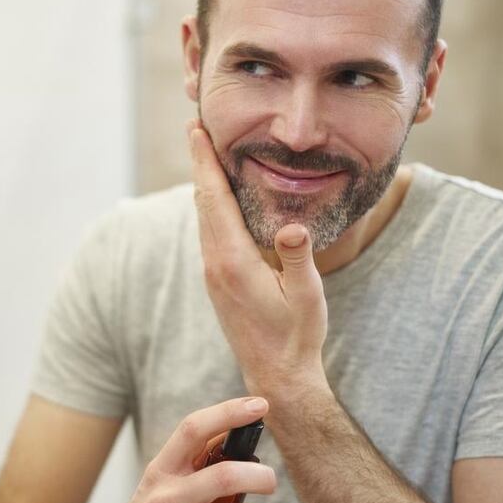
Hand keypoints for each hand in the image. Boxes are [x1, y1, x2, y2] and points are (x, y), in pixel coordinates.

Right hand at [104, 397, 276, 502]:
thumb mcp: (163, 481)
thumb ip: (195, 461)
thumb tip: (235, 432)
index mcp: (162, 469)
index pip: (193, 429)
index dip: (229, 412)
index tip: (258, 404)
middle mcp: (165, 498)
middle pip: (226, 476)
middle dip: (261, 477)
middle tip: (270, 481)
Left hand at [187, 120, 328, 396]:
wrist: (276, 375)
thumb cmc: (296, 335)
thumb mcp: (306, 295)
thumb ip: (298, 258)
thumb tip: (292, 227)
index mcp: (232, 260)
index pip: (214, 199)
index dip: (205, 162)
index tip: (196, 130)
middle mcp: (215, 263)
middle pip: (203, 201)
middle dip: (200, 163)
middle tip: (196, 127)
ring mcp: (213, 273)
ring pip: (204, 217)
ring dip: (203, 183)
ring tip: (204, 153)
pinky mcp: (218, 280)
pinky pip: (210, 231)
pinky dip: (211, 205)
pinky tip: (218, 198)